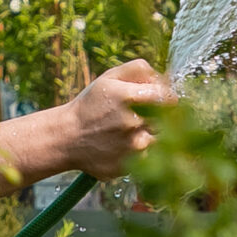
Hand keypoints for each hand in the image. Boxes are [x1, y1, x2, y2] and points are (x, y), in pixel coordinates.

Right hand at [61, 59, 175, 177]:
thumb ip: (140, 70)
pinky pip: (148, 157)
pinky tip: (124, 145)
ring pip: (160, 140)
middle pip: (168, 119)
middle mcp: (134, 123)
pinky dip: (141, 152)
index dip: (167, 98)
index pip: (169, 98)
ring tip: (130, 131)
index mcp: (130, 98)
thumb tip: (165, 78)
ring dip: (151, 134)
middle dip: (160, 116)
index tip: (160, 100)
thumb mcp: (110, 78)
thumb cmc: (91, 105)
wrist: (67, 137)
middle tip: (143, 116)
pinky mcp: (130, 166)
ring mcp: (132, 147)